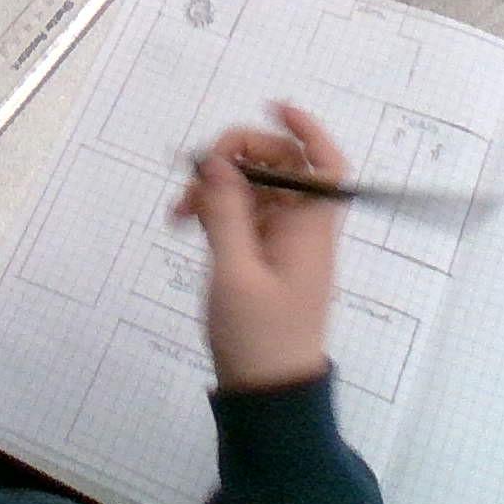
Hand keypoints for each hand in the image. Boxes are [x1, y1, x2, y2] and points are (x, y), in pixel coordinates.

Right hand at [174, 102, 345, 392]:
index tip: (271, 107)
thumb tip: (218, 160)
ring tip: (178, 210)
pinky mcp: (260, 260)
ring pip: (252, 190)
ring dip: (215, 187)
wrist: (268, 395)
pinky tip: (183, 222)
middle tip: (197, 172)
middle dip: (236, 158)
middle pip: (280, 168)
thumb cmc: (260, 336)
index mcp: (311, 227)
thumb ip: (226, 212)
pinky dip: (214, 212)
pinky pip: (240, 217)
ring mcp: (281, 243)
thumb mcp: (235, 273)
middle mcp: (301, 227)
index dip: (306, 129)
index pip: (326, 164)